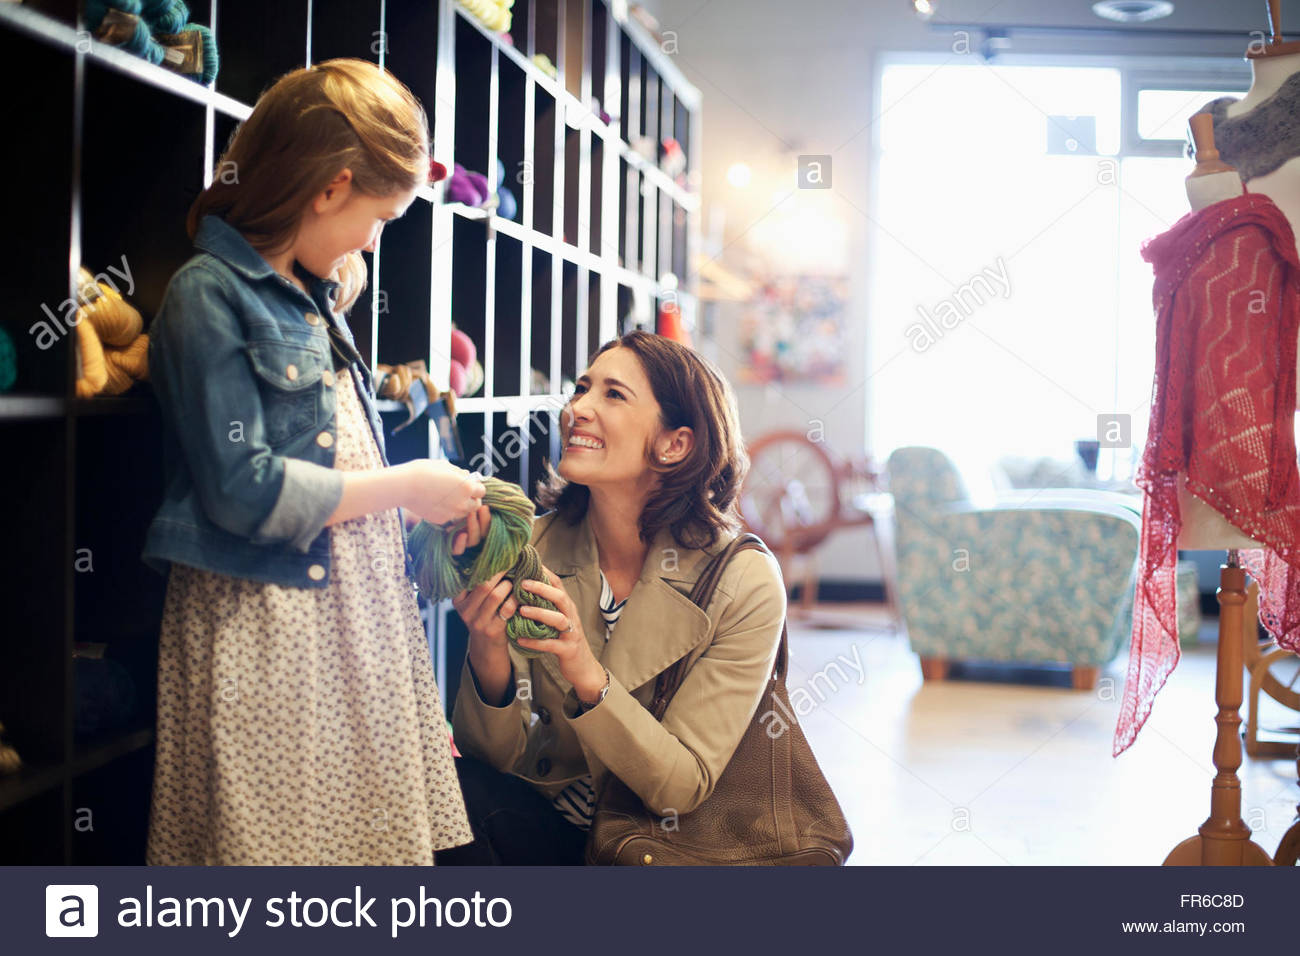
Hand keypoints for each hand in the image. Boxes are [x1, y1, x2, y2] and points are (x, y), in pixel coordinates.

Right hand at [398, 460, 483, 524]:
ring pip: (464, 513)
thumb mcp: (445, 465)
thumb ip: (459, 473)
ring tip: (449, 498)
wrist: (404, 486)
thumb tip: (466, 475)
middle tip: (461, 493)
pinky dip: (448, 512)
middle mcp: (462, 503)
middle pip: (476, 505)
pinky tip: (437, 503)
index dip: (476, 487)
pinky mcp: (441, 520)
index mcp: (467, 487)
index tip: (469, 484)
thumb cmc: (423, 471)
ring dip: (461, 507)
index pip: (482, 491)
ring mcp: (452, 513)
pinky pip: (450, 517)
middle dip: (472, 499)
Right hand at [450, 507, 513, 650]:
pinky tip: (521, 596)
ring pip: (495, 595)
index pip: (463, 574)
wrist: (487, 648)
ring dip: (510, 584)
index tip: (479, 539)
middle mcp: (463, 608)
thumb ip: (479, 578)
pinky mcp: (492, 630)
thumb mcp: (475, 597)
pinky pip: (507, 609)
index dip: (470, 558)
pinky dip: (516, 600)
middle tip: (513, 559)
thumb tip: (492, 546)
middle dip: (500, 570)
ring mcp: (476, 621)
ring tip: (516, 579)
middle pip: (483, 583)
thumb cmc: (485, 613)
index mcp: (457, 596)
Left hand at [515, 565, 606, 703]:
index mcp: (567, 607)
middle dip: (542, 588)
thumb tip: (524, 590)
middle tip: (523, 583)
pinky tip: (520, 639)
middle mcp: (571, 616)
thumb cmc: (565, 640)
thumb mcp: (558, 620)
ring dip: (539, 613)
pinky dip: (535, 642)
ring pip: (558, 619)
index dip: (545, 573)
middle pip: (560, 597)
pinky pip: (550, 644)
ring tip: (522, 610)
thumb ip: (546, 606)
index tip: (529, 563)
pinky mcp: (568, 650)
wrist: (583, 667)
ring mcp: (571, 633)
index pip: (558, 584)